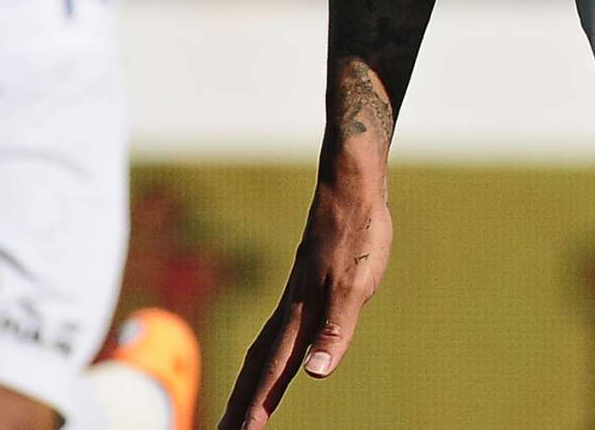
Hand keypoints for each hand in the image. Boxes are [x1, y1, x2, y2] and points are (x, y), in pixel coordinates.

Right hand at [219, 174, 392, 428]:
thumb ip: (335, 330)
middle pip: (258, 366)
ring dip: (249, 382)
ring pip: (264, 349)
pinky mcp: (306, 287)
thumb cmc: (357, 233)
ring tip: (237, 408)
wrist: (350, 187)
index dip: (258, 405)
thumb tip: (314, 373)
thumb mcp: (355, 284)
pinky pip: (276, 332)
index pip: (273, 372)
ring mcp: (297, 298)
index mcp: (301, 315)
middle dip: (241, 402)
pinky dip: (265, 356)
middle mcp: (292, 310)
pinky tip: (275, 357)